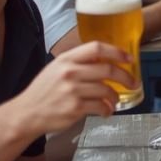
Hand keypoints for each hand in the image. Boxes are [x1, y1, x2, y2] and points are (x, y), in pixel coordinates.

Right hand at [8, 41, 133, 136]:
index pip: (96, 48)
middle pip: (107, 69)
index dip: (117, 52)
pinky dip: (107, 110)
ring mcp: (72, 90)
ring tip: (115, 101)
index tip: (128, 58)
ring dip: (115, 97)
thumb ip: (77, 63)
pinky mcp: (75, 107)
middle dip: (125, 77)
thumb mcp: (56, 68)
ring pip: (106, 90)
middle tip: (133, 82)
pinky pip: (100, 107)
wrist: (27, 113)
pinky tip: (106, 111)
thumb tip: (104, 61)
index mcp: (66, 59)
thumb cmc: (44, 91)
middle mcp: (69, 72)